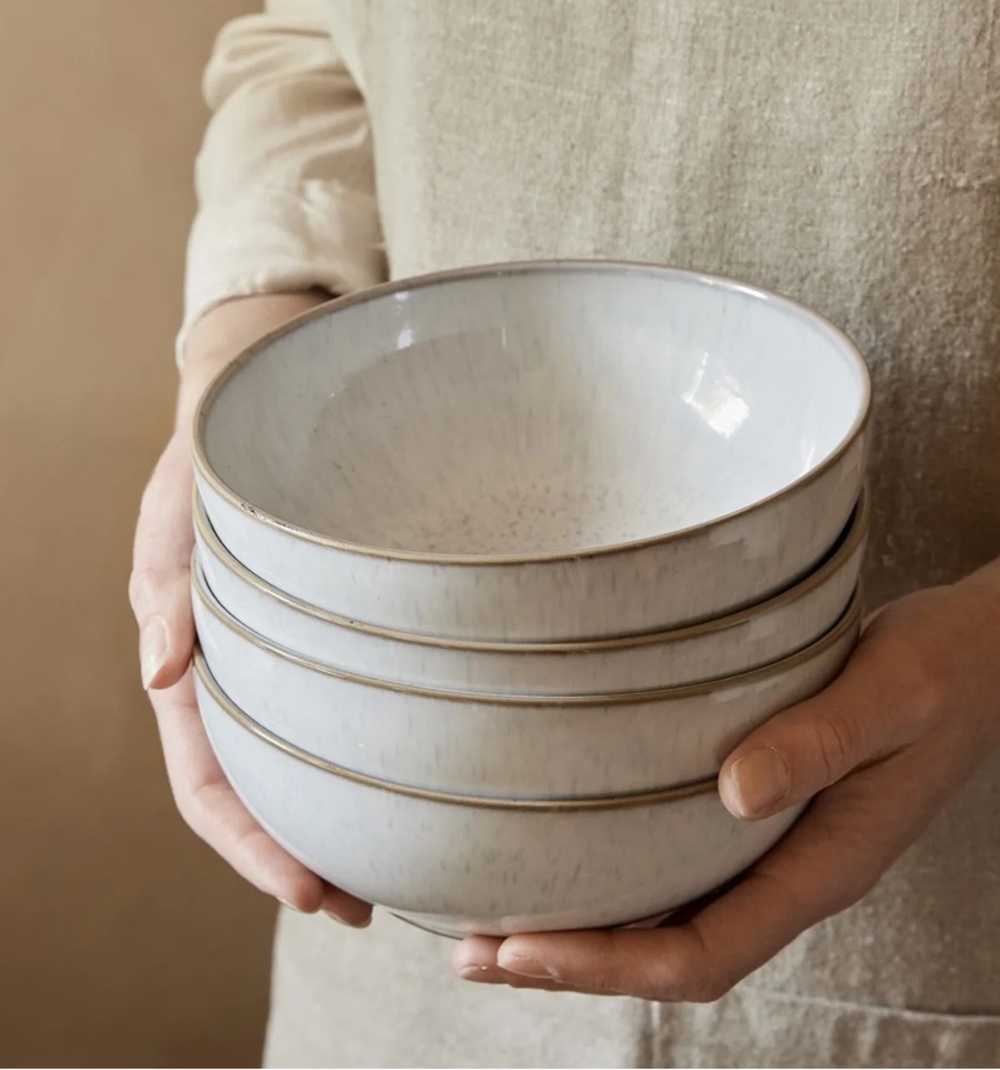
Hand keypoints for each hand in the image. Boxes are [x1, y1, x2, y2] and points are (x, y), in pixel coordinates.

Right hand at [129, 292, 371, 925]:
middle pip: (259, 791)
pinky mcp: (329, 632)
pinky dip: (364, 754)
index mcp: (191, 661)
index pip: (208, 780)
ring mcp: (283, 658)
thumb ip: (166, 592)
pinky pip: (340, 706)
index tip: (308, 891)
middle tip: (362, 908)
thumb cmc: (213, 459)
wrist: (260, 399)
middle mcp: (237, 674)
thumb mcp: (179, 517)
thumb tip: (158, 675)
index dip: (250, 846)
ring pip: (301, 760)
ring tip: (394, 869)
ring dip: (335, 819)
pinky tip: (410, 776)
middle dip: (299, 857)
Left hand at [453, 567, 999, 998]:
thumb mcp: (890, 696)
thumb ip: (818, 743)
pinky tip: (573, 851)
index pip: (701, 954)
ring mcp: (779, 847)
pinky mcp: (768, 810)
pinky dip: (621, 877)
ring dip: (589, 926)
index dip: (606, 964)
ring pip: (672, 917)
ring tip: (497, 920)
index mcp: (822, 868)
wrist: (981, 655)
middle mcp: (792, 872)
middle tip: (473, 951)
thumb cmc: (945, 670)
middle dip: (572, 962)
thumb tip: (734, 793)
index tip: (519, 948)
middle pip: (669, 953)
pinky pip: (683, 866)